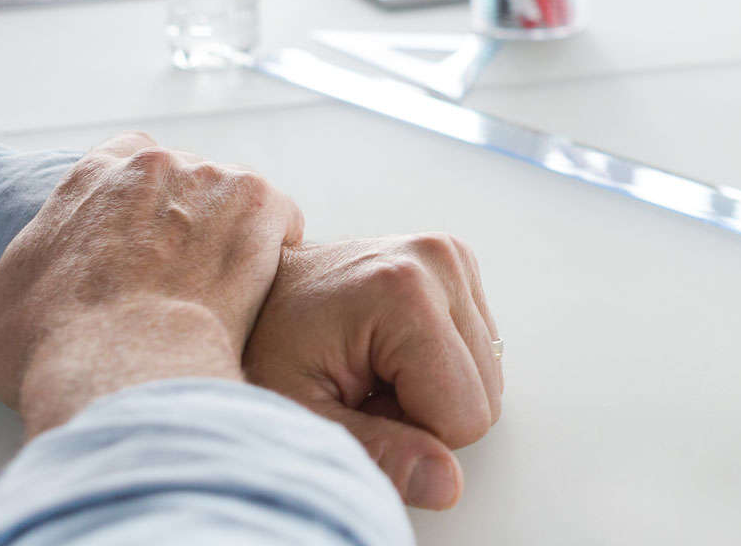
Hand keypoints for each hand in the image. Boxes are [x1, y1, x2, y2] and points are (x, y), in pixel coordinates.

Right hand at [0, 132, 302, 437]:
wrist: (129, 367)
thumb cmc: (55, 345)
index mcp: (90, 174)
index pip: (126, 157)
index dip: (138, 198)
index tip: (142, 241)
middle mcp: (154, 163)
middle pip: (185, 177)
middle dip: (188, 218)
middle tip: (182, 275)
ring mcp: (212, 180)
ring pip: (233, 197)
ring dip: (232, 232)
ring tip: (219, 287)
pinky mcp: (261, 206)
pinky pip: (281, 216)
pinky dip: (275, 244)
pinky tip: (256, 286)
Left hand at [245, 235, 502, 510]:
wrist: (253, 290)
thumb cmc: (265, 346)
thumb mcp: (305, 416)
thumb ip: (377, 453)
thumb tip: (445, 483)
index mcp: (404, 290)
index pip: (465, 415)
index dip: (409, 432)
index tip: (354, 403)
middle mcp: (438, 260)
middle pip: (484, 396)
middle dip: (422, 410)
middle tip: (358, 388)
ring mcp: (451, 257)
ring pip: (487, 377)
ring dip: (431, 389)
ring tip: (369, 367)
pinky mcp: (456, 265)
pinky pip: (480, 351)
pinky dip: (438, 363)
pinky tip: (388, 349)